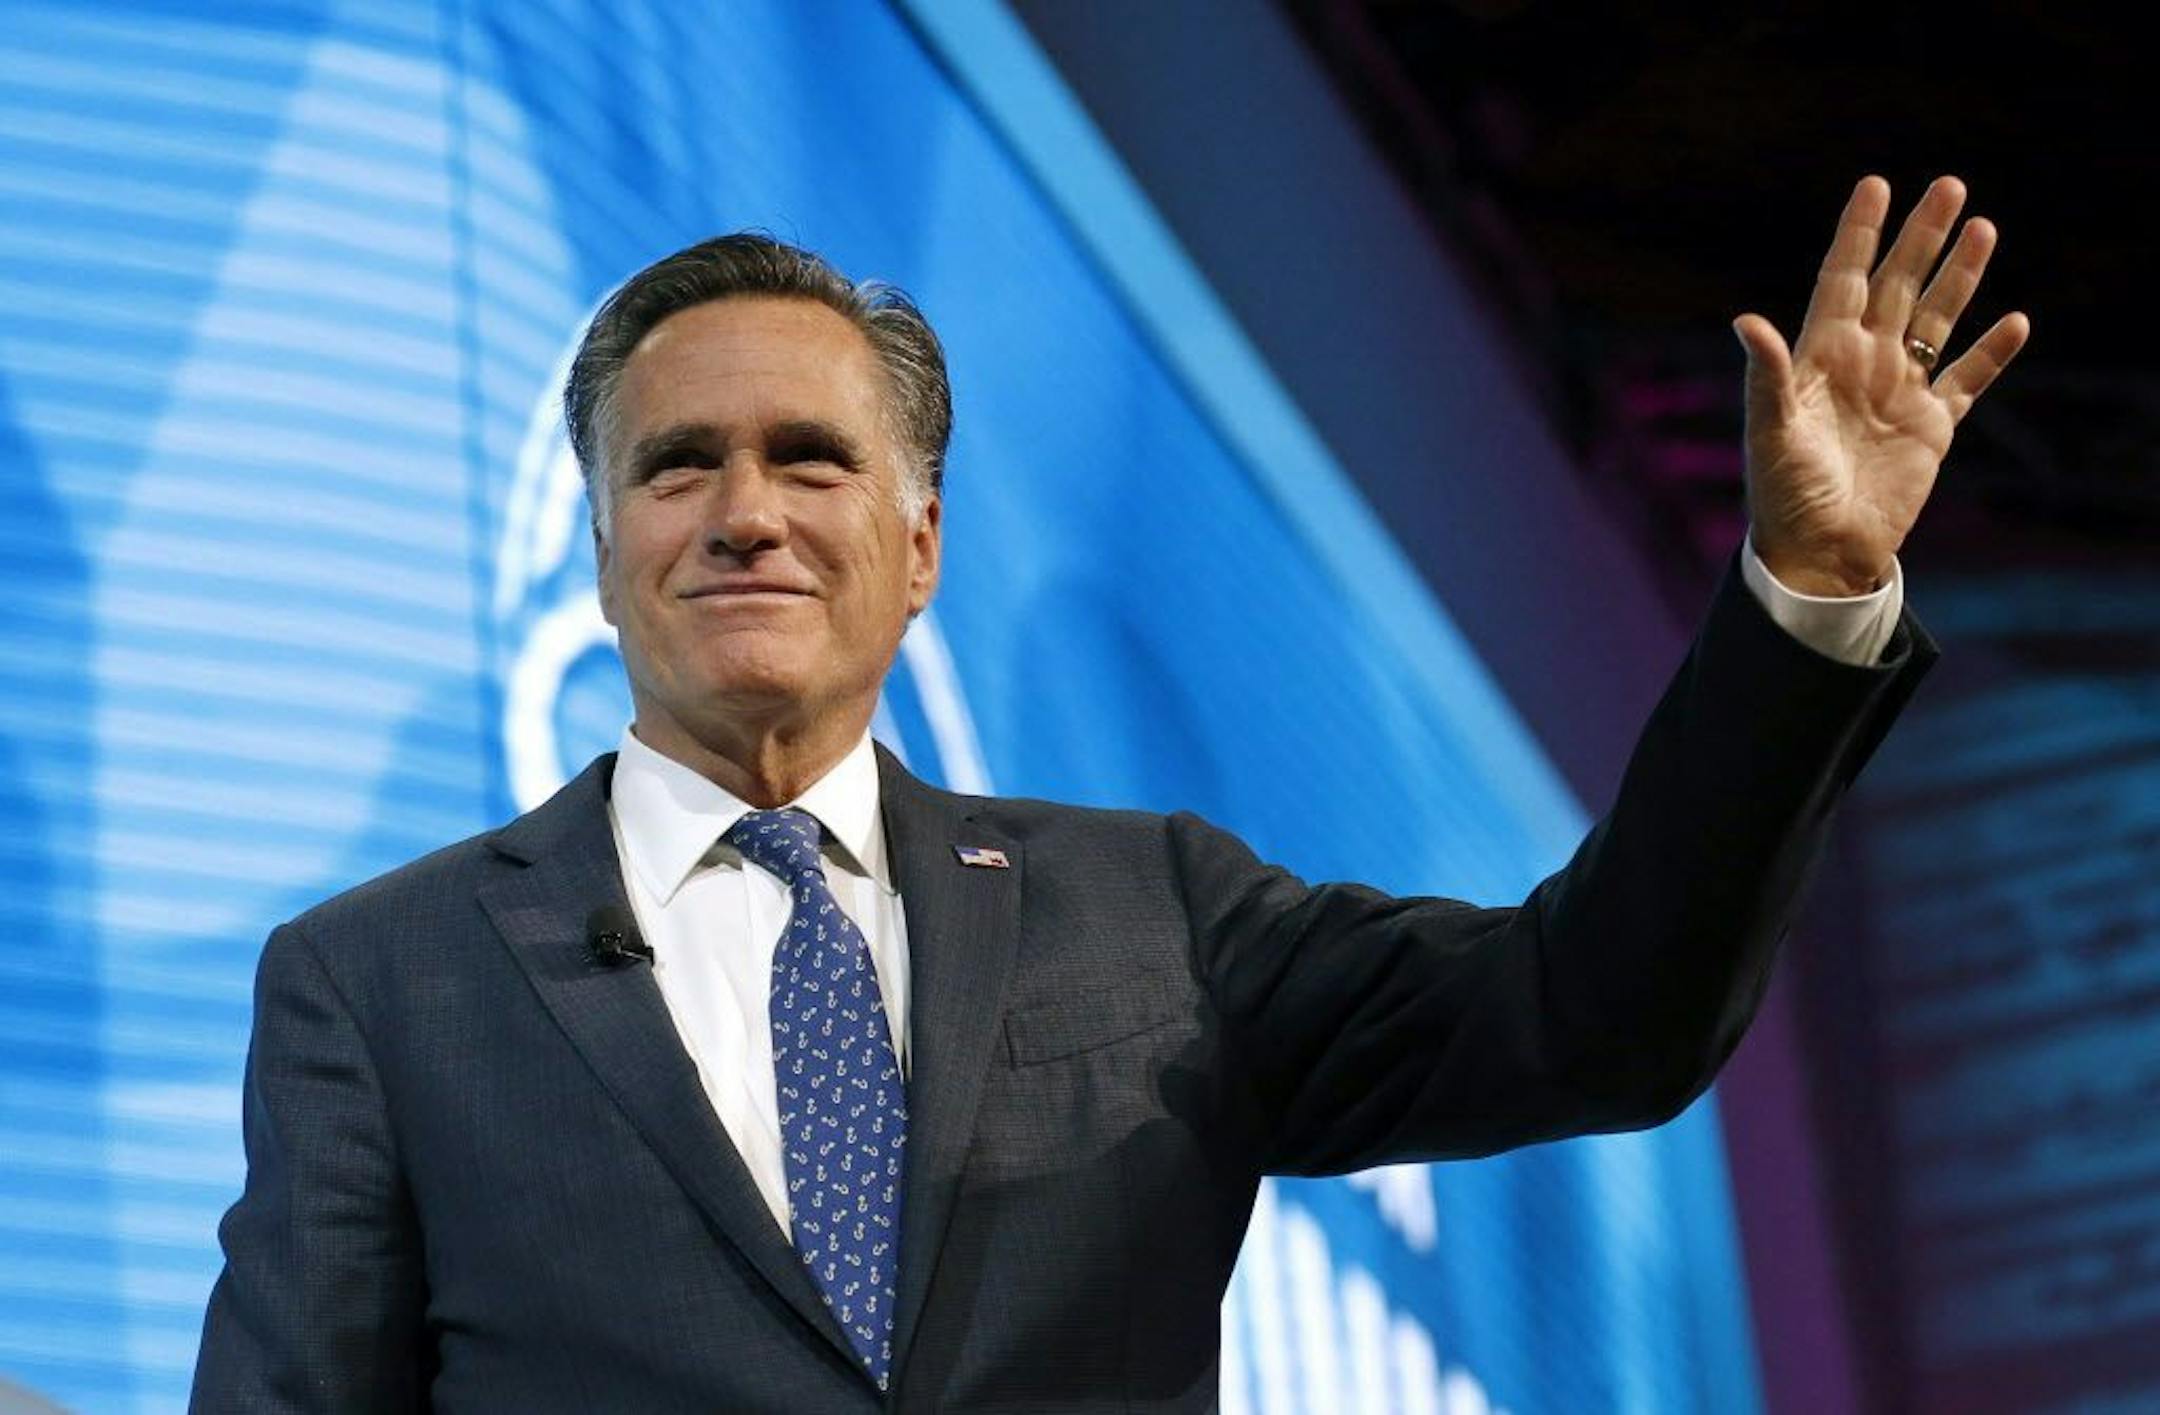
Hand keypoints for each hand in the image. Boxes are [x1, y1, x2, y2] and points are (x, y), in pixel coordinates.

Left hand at [1733, 176, 2029, 595]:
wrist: (1821, 551)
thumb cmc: (1783, 494)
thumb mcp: (1771, 432)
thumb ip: (1767, 376)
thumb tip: (1747, 321)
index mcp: (1820, 358)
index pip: (1843, 280)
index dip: (1859, 235)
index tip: (1875, 185)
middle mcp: (1863, 364)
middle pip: (1898, 286)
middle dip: (1922, 238)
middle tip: (1950, 186)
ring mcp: (1899, 392)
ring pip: (1937, 321)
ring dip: (1960, 278)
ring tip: (1984, 228)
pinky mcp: (1931, 427)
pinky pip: (1967, 381)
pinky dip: (1991, 354)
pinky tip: (2015, 321)